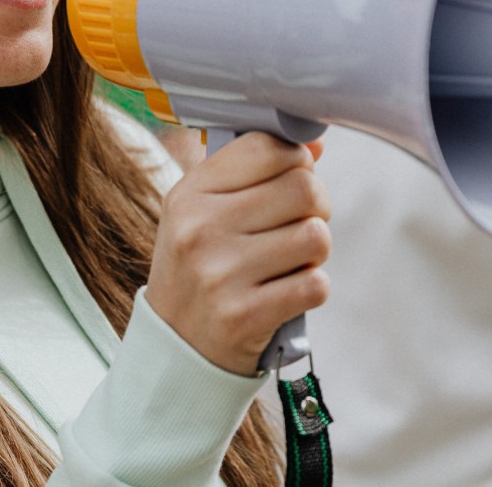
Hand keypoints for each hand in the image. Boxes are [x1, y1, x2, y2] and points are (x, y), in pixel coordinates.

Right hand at [145, 131, 331, 373]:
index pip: (268, 148)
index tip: (291, 180)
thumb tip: (313, 147)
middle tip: (299, 223)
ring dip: (314, 251)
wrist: (174, 344)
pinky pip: (316, 284)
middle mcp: (200, 229)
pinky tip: (285, 290)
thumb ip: (253, 172)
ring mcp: (221, 274)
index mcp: (189, 194)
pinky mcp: (246, 315)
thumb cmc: (197, 268)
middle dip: (315, 207)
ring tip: (288, 261)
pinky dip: (311, 287)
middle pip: (303, 189)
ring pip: (316, 236)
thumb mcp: (202, 211)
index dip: (296, 161)